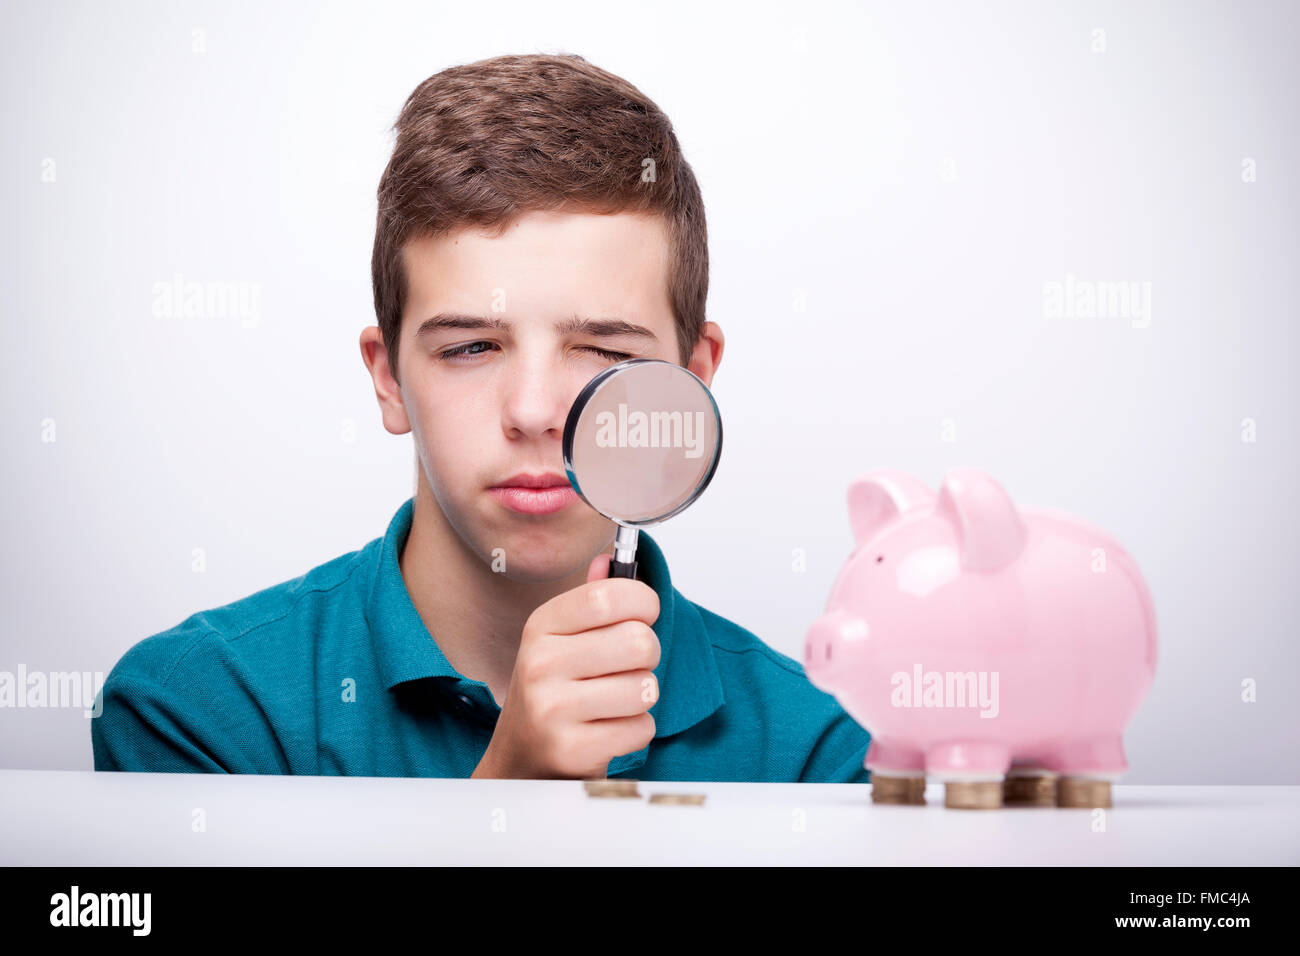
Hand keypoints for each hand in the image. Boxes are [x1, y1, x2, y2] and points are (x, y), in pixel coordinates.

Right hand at [472, 552, 660, 778]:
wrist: (519, 760)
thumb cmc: (550, 694)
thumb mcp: (559, 640)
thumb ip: (588, 600)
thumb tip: (609, 560)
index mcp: (541, 627)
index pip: (607, 596)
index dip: (643, 601)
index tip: (644, 612)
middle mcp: (541, 664)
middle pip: (638, 641)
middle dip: (647, 656)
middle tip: (628, 666)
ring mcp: (553, 709)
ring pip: (645, 687)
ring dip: (641, 696)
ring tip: (614, 701)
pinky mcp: (572, 749)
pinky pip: (641, 727)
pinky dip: (635, 730)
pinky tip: (608, 729)